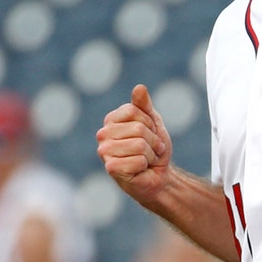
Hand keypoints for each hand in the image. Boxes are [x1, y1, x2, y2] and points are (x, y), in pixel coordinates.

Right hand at [96, 84, 172, 200]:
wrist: (158, 175)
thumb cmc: (154, 148)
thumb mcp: (153, 123)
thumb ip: (144, 106)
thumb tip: (139, 87)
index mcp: (112, 120)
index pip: (135, 111)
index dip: (150, 123)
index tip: (151, 133)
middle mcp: (103, 134)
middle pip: (138, 128)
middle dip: (153, 141)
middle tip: (150, 149)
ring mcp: (104, 151)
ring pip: (139, 145)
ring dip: (151, 154)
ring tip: (146, 159)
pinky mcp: (111, 168)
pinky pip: (138, 161)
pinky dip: (145, 165)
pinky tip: (140, 169)